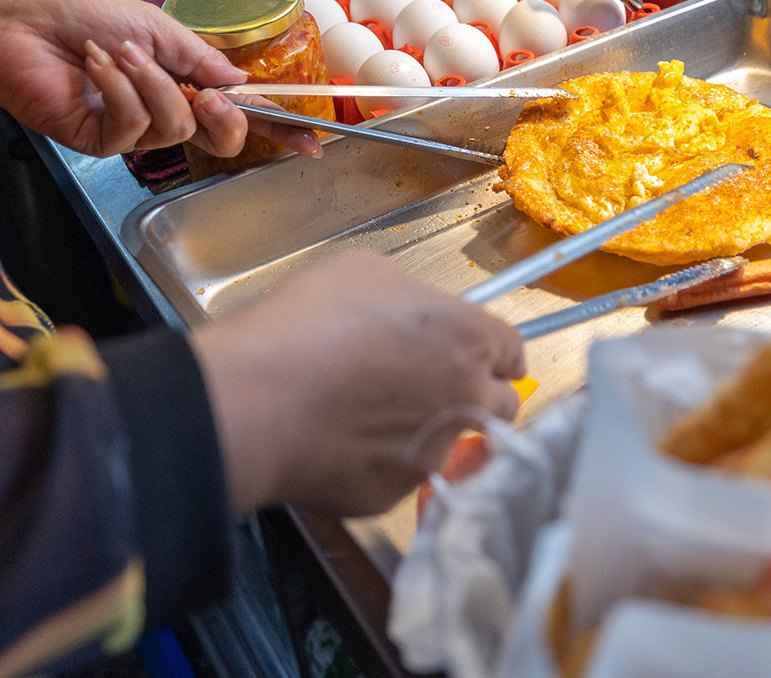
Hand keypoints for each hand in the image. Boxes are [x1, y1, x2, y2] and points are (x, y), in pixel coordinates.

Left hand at [0, 0, 321, 158]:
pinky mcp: (101, 142)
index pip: (238, 111)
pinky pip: (134, 126)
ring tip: (122, 52)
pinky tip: (98, 64)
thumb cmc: (82, 16)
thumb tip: (241, 80)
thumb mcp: (158, 28)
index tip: (310, 139)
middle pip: (219, 139)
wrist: (22, 26)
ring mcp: (133, 131)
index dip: (275, 126)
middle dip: (225, 117)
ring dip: (152, 82)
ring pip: (176, 126)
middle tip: (212, 96)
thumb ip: (202, 58)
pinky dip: (121, 88)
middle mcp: (163, 111)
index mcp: (183, 81)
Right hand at [189, 250, 525, 515]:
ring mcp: (433, 455)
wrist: (256, 401)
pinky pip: (397, 477)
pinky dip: (378, 463)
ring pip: (449, 445)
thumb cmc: (308, 323)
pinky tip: (340, 444)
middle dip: (478, 396)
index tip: (479, 355)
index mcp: (469, 338)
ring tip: (372, 417)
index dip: (495, 351)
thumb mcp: (366, 274)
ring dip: (427, 432)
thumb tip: (414, 318)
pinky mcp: (393, 496)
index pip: (514, 350)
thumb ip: (412, 299)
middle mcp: (467, 400)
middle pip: (502, 405)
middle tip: (433, 388)